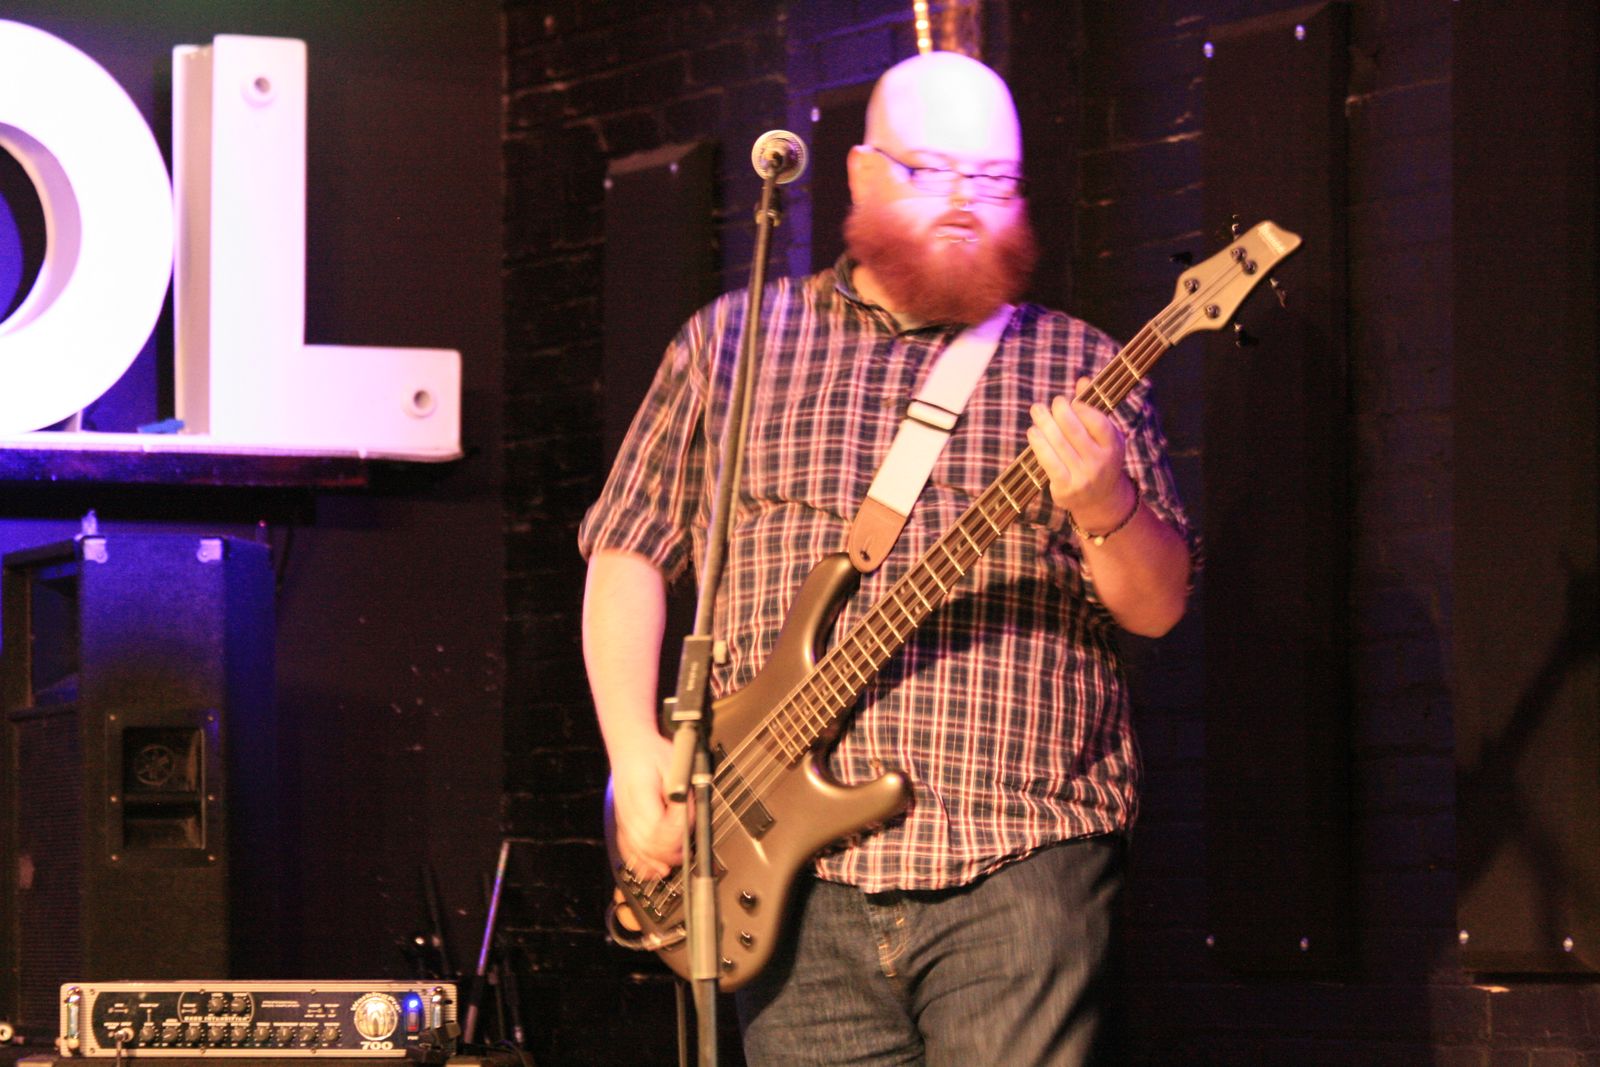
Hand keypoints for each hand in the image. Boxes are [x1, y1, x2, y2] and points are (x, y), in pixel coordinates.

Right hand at [609, 734, 685, 880]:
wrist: (630, 747)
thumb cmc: (651, 753)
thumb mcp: (674, 763)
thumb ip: (682, 791)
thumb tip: (686, 814)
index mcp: (639, 794)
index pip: (658, 826)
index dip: (678, 830)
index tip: (689, 820)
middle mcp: (628, 811)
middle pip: (649, 845)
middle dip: (674, 850)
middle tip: (690, 846)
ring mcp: (623, 820)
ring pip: (640, 852)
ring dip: (662, 859)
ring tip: (680, 858)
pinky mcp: (624, 826)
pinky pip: (629, 852)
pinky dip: (643, 864)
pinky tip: (656, 869)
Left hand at [1026, 378, 1135, 531]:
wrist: (1099, 499)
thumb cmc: (1099, 457)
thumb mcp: (1104, 435)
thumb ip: (1094, 408)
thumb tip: (1082, 380)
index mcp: (1113, 446)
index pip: (1097, 422)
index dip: (1082, 408)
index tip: (1071, 401)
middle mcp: (1100, 462)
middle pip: (1074, 430)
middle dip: (1059, 411)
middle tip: (1050, 403)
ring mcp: (1083, 477)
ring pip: (1058, 443)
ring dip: (1044, 423)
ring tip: (1037, 410)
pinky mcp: (1065, 488)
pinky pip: (1048, 461)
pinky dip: (1038, 443)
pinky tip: (1033, 432)